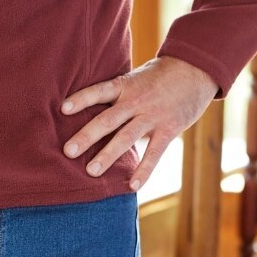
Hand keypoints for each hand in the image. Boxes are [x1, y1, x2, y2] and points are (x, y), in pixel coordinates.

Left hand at [61, 55, 218, 188]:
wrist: (194, 70)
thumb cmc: (158, 75)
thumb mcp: (135, 77)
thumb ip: (116, 93)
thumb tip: (89, 108)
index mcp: (124, 85)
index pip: (99, 91)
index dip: (81, 99)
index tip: (62, 109)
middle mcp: (136, 100)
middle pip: (108, 119)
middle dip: (87, 136)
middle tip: (68, 151)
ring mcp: (152, 116)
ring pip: (126, 138)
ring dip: (108, 156)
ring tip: (90, 172)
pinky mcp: (169, 129)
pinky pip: (154, 153)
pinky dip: (143, 170)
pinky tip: (132, 186)